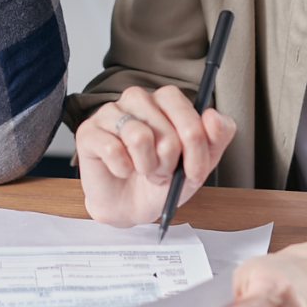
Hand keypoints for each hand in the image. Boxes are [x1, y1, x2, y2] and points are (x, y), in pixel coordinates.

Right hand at [76, 85, 234, 226]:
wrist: (130, 207)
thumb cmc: (162, 180)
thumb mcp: (199, 163)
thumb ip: (217, 137)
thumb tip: (212, 116)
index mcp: (166, 100)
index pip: (187, 112)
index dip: (194, 147)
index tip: (193, 171)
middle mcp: (138, 99)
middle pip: (165, 130)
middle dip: (169, 163)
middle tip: (162, 172)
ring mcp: (110, 112)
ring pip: (139, 137)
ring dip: (146, 167)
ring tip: (142, 171)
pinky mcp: (89, 131)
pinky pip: (113, 149)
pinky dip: (123, 169)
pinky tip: (122, 170)